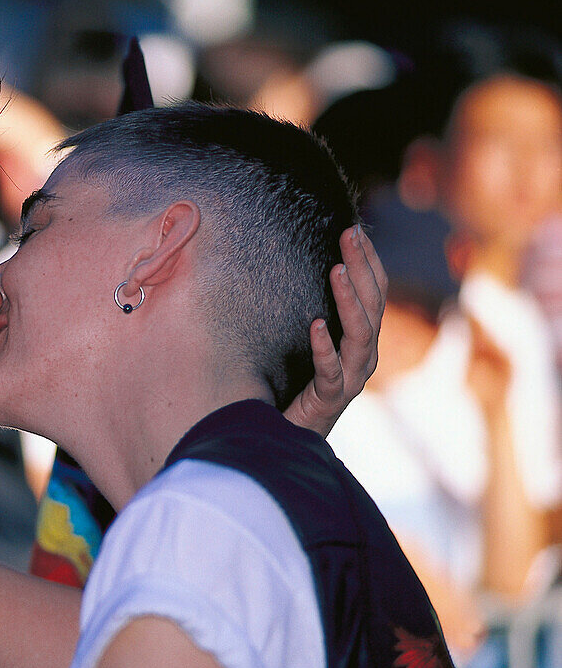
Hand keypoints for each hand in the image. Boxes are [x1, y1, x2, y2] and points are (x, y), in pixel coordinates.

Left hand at [284, 225, 386, 436]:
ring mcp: (350, 380)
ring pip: (360, 335)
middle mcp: (364, 358)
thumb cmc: (300, 386)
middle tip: (349, 235)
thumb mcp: (313, 342)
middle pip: (372, 306)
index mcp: (362, 341)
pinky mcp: (329, 400)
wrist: (292, 437)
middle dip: (363, 267)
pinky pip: (331, 373)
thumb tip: (315, 268)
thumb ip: (320, 312)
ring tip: (336, 271)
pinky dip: (324, 348)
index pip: (374, 294)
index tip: (355, 229)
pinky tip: (315, 326)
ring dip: (349, 300)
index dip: (369, 261)